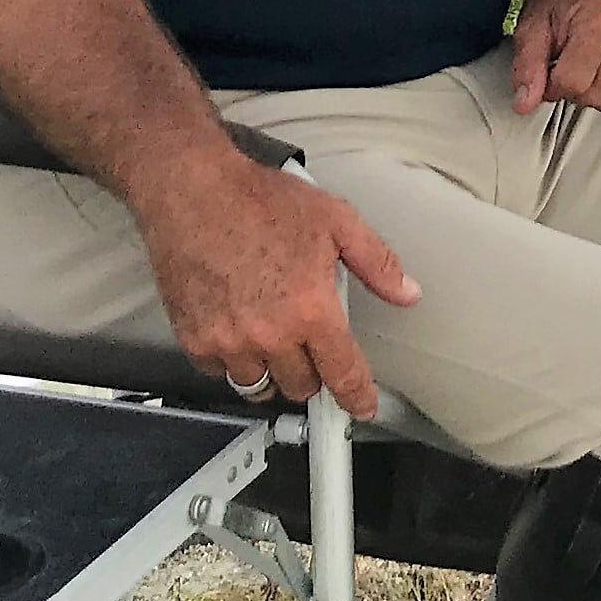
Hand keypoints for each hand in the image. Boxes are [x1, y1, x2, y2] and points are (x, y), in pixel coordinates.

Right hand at [137, 148, 418, 419]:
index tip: (361, 407)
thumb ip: (376, 263)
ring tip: (275, 336)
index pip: (341, 372)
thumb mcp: (338, 221)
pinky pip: (219, 370)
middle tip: (312, 342)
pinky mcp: (193, 338)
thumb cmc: (262, 201)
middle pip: (300, 385)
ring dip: (272, 369)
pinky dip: (232, 359)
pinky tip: (240, 328)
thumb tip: (407, 293)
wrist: (193, 192)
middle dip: (313, 371)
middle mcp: (269, 334)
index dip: (356, 396)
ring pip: (258, 384)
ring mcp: (227, 340)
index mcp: (310, 309)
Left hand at [510, 0, 600, 117]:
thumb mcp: (532, 26)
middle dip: (575, 89)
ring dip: (598, 92)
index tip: (549, 71)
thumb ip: (527, 66)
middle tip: (568, 65)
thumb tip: (525, 104)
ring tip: (588, 65)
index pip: (573, 82)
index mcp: (599, 17)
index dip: (552, 87)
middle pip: (596, 94)